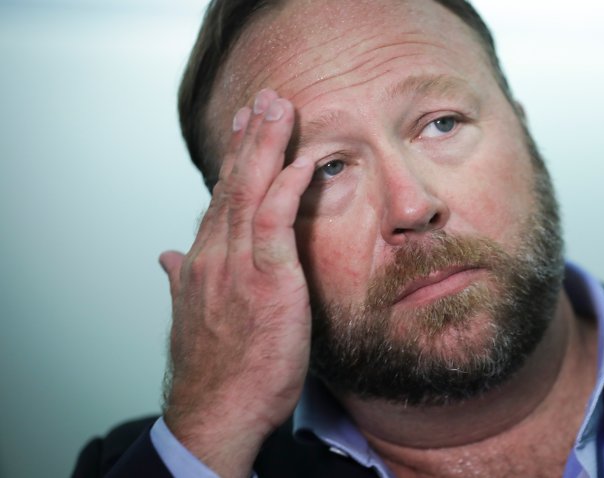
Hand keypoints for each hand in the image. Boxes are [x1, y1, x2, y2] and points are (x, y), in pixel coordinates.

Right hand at [158, 89, 314, 477]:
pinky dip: (286, 189)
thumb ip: (182, 281)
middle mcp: (216, 256)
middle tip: (264, 100)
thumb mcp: (195, 317)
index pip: (221, 199)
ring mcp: (238, 266)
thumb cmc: (217, 369)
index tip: (245, 129)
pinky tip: (299, 162)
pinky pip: (275, 224)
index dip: (234, 161)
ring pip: (250, 193)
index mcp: (204, 262)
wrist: (217, 411)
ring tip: (279, 109)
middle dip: (249, 138)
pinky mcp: (267, 281)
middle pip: (233, 185)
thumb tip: (166, 257)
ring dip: (265, 147)